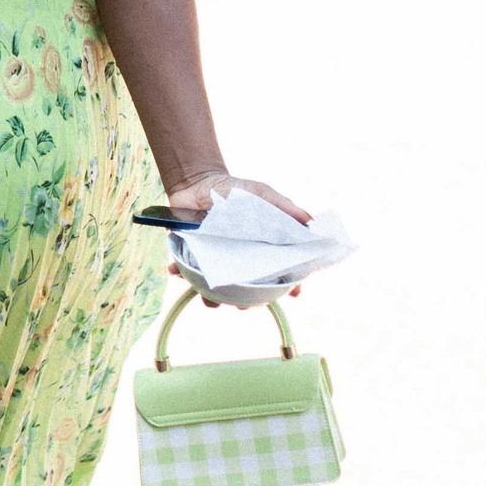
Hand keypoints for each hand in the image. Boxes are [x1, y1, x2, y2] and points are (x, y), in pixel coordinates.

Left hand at [166, 171, 308, 308]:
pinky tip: (175, 271)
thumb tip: (310, 221)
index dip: (288, 286)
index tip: (293, 292)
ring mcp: (215, 262)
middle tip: (245, 304)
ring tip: (210, 299)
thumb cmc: (234, 189)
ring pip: (216, 291)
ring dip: (212, 300)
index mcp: (260, 250)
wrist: (197, 181)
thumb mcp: (260, 193)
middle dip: (247, 302)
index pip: (279, 274)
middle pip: (248, 292)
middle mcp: (239, 262)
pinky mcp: (191, 257)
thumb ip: (283, 206)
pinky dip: (179, 272)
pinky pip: (184, 271)